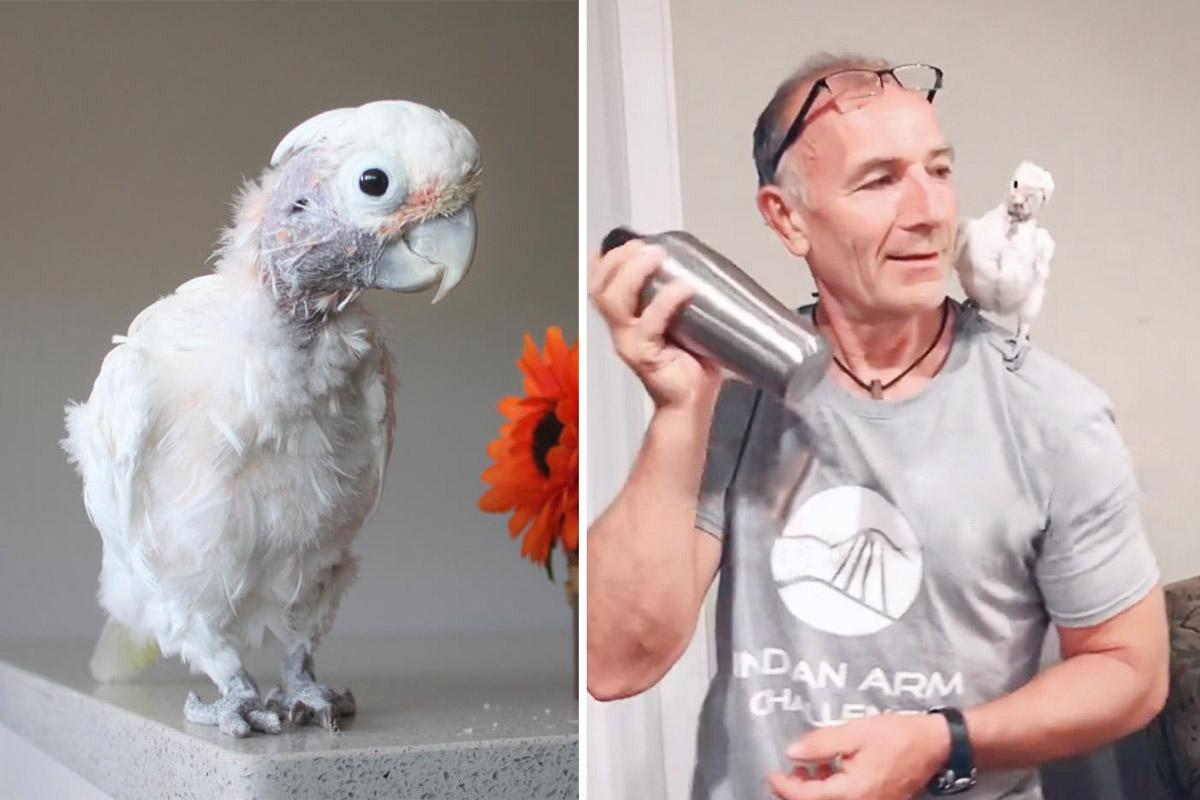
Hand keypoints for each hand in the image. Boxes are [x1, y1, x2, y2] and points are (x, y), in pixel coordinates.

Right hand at [587, 238, 721, 410]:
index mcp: (624, 318)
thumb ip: (674, 298)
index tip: (629, 241)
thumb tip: (695, 265)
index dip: (606, 260)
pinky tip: (684, 288)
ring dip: (636, 273)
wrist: (691, 402)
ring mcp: (629, 343)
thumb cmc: (689, 363)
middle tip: (648, 247)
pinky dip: (666, 302)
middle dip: (619, 260)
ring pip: (615, 302)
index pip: (600, 284)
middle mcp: (620, 329)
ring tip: (659, 257)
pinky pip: (649, 324)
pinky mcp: (644, 356)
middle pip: (601, 288)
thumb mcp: (679, 322)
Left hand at [767, 714, 950, 799]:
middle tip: (788, 771)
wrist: (934, 745)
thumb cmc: (895, 736)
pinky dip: (832, 789)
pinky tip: (829, 768)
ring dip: (814, 790)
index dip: (784, 787)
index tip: (771, 774)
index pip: (807, 797)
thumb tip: (791, 752)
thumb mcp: (854, 732)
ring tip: (808, 766)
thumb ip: (820, 744)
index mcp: (852, 792)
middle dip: (798, 791)